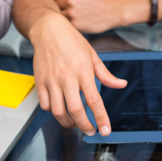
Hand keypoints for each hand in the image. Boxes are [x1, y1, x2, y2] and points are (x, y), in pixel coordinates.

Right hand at [29, 12, 126, 135]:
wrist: (49, 29)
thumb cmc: (72, 41)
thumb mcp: (93, 56)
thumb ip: (106, 75)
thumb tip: (121, 84)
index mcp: (84, 71)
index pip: (95, 100)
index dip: (101, 118)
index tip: (105, 130)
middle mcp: (67, 77)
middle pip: (76, 110)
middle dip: (84, 126)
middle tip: (90, 131)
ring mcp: (52, 80)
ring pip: (58, 111)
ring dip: (68, 122)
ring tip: (75, 123)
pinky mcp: (40, 82)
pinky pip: (45, 105)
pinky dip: (52, 112)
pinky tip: (60, 110)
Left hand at [52, 0, 121, 32]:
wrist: (113, 11)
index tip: (64, 2)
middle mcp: (70, 0)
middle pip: (54, 5)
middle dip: (59, 7)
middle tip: (69, 9)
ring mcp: (72, 13)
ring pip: (58, 15)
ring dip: (63, 16)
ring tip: (73, 16)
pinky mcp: (75, 24)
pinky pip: (65, 24)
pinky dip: (69, 23)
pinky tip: (78, 21)